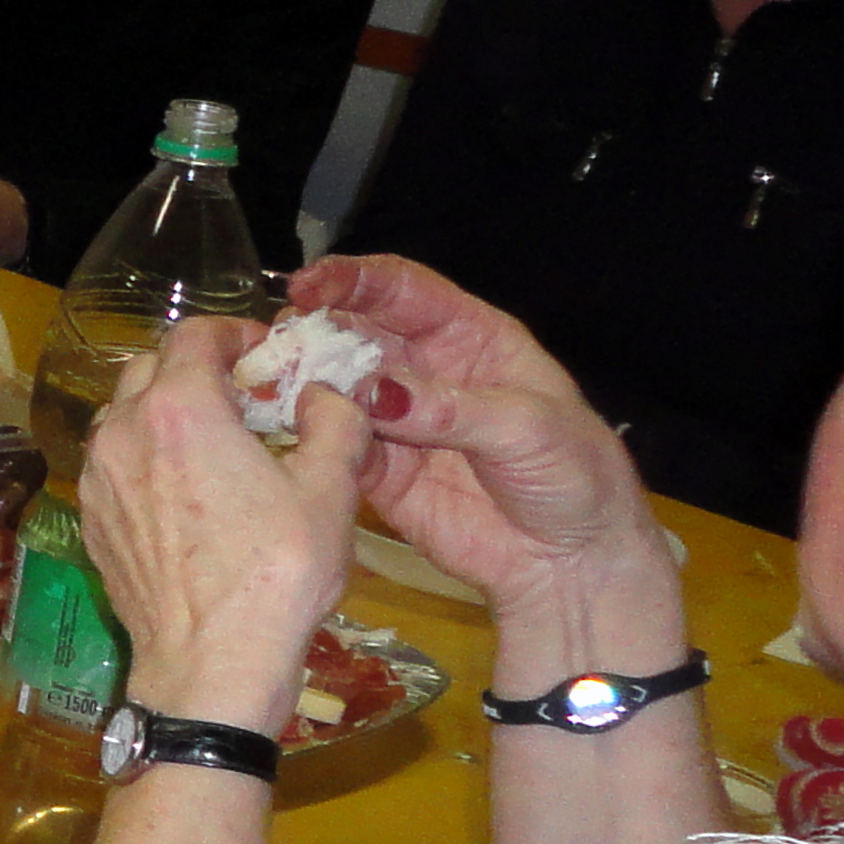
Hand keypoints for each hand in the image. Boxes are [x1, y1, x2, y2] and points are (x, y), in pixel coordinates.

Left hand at [84, 315, 367, 732]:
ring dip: (164, 411)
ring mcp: (97, 477)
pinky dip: (144, 456)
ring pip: (123, 414)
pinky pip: (113, 463)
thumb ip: (334, 422)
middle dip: (195, 369)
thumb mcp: (330, 490)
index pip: (194, 333)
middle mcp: (123, 431)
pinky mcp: (91, 518)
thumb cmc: (276, 575)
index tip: (263, 354)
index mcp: (179, 408)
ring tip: (214, 442)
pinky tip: (185, 490)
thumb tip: (325, 392)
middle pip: (150, 367)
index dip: (233, 333)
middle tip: (243, 396)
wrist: (211, 663)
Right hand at [291, 252, 676, 615]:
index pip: (403, 291)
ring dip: (300, 383)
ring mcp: (397, 421)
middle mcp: (424, 369)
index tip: (308, 287)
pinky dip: (312, 437)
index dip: (354, 280)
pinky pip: (336, 444)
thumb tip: (371, 392)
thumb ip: (450, 408)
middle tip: (274, 345)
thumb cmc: (574, 476)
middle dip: (314, 332)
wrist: (571, 563)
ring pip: (334, 387)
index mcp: (469, 337)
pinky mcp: (378, 472)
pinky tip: (293, 435)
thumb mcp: (529, 428)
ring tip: (269, 389)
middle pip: (355, 332)